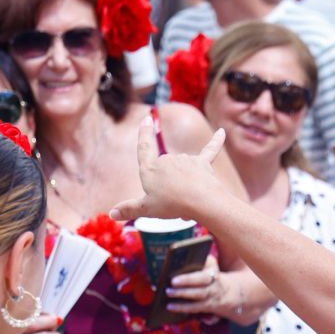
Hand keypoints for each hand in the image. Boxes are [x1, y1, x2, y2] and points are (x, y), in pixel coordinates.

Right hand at [111, 126, 227, 224]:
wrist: (199, 201)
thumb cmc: (171, 204)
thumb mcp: (146, 210)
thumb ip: (129, 209)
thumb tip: (111, 214)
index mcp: (150, 168)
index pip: (144, 147)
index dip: (144, 134)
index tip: (146, 119)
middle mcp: (167, 159)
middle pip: (165, 171)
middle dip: (168, 188)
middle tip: (172, 207)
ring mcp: (186, 160)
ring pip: (183, 171)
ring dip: (183, 186)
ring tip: (187, 204)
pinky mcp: (203, 164)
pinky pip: (210, 150)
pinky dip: (217, 140)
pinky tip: (223, 132)